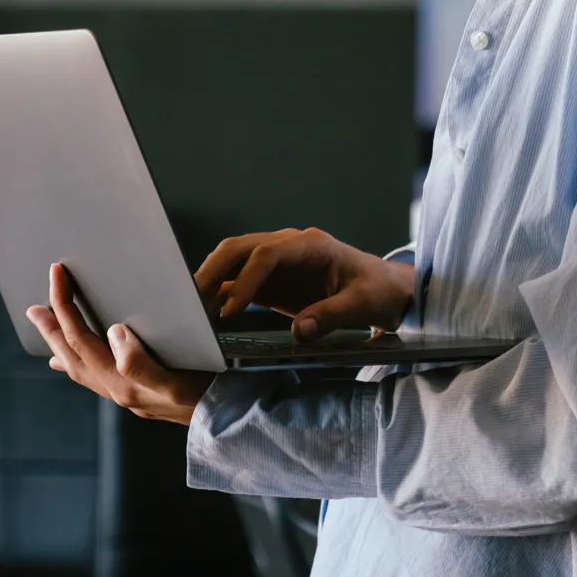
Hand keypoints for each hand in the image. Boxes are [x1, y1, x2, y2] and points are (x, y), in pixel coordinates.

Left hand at [30, 262, 213, 424]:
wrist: (221, 422)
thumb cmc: (203, 397)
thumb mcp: (174, 380)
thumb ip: (139, 362)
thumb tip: (114, 333)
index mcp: (120, 382)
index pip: (81, 337)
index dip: (65, 305)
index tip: (58, 276)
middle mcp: (115, 390)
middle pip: (72, 353)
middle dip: (51, 326)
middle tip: (33, 307)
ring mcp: (121, 394)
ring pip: (77, 366)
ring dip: (58, 343)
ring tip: (45, 326)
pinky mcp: (132, 394)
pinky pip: (91, 377)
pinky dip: (75, 364)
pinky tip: (68, 364)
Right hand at [192, 226, 414, 342]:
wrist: (386, 290)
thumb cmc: (378, 291)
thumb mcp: (363, 304)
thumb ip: (333, 315)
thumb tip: (300, 331)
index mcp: (311, 245)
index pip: (267, 254)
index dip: (246, 280)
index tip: (231, 311)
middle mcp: (289, 247)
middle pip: (240, 248)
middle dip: (213, 271)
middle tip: (190, 302)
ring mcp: (278, 262)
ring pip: (233, 262)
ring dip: (211, 281)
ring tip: (190, 311)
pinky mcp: (273, 281)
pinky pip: (239, 282)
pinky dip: (221, 296)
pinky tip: (207, 316)